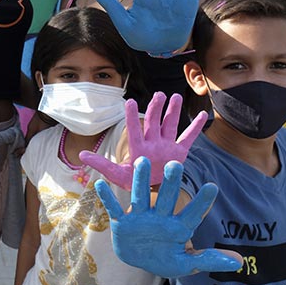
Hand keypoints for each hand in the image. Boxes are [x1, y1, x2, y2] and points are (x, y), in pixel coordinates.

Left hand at [80, 92, 207, 189]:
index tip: (131, 102)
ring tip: (176, 96)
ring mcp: (166, 145)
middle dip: (156, 108)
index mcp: (137, 147)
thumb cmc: (131, 181)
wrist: (149, 190)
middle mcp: (151, 142)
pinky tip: (203, 114)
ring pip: (170, 124)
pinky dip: (196, 127)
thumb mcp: (115, 174)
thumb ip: (101, 164)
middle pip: (153, 122)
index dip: (132, 116)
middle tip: (159, 94)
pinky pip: (188, 137)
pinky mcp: (179, 152)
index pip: (134, 129)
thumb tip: (81, 154)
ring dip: (173, 111)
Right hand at [95, 156, 241, 277]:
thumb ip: (209, 260)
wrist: (138, 260)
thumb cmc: (165, 259)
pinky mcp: (121, 222)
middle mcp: (159, 217)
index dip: (202, 202)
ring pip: (140, 196)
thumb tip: (239, 262)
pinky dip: (106, 197)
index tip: (212, 187)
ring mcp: (139, 218)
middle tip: (176, 165)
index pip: (192, 213)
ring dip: (140, 181)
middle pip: (166, 198)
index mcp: (178, 227)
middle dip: (171, 183)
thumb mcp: (186, 264)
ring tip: (141, 162)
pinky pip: (113, 208)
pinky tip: (100, 183)